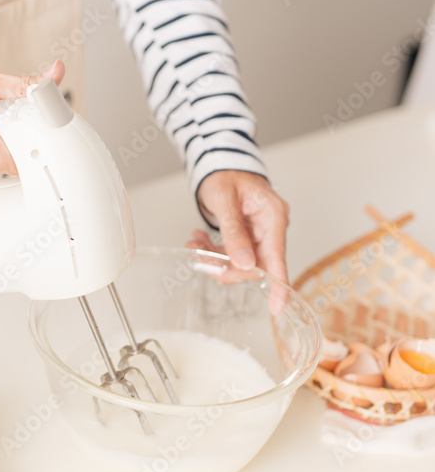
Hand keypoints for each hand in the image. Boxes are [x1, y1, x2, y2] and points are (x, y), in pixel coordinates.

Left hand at [187, 170, 289, 314]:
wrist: (220, 163)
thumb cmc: (226, 175)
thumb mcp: (225, 201)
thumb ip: (234, 232)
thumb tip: (244, 263)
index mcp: (273, 215)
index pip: (277, 257)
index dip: (277, 284)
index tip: (277, 307)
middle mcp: (271, 227)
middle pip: (255, 263)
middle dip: (225, 265)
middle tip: (198, 256)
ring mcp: (260, 233)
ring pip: (241, 262)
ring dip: (215, 258)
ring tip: (194, 244)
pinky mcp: (249, 237)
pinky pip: (234, 254)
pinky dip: (215, 251)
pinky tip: (199, 242)